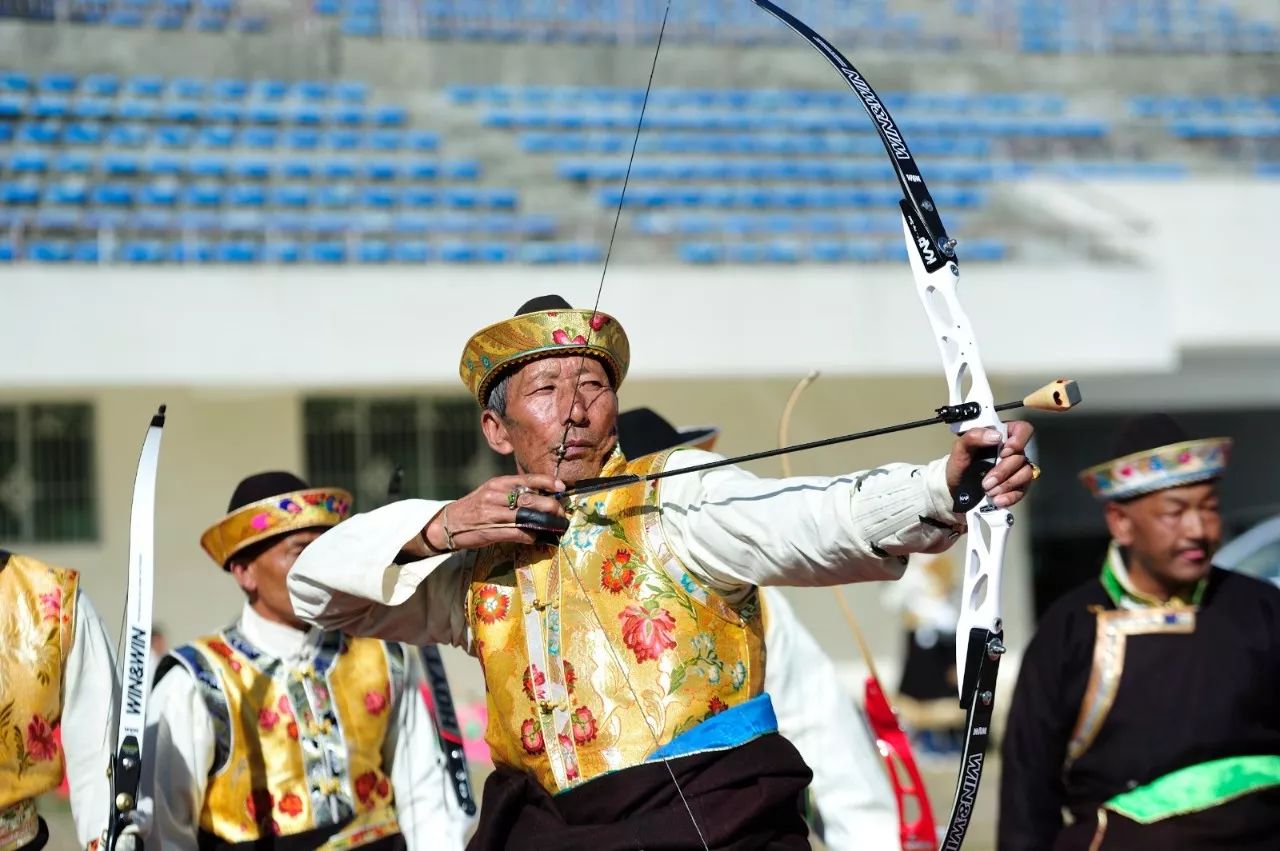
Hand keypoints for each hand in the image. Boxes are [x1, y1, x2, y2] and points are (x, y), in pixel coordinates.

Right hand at [420, 474, 566, 550]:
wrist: (447, 523)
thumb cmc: (474, 507)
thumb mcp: (492, 492)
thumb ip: (512, 492)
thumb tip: (541, 495)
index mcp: (498, 483)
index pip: (527, 479)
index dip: (547, 482)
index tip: (561, 487)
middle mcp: (496, 495)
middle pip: (530, 499)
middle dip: (550, 506)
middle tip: (561, 512)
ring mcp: (492, 514)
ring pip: (526, 516)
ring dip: (544, 522)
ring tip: (556, 526)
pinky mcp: (490, 531)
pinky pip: (517, 533)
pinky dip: (530, 536)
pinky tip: (536, 537)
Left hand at [945, 420, 1034, 509]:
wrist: (955, 490)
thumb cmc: (960, 465)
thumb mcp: (960, 449)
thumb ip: (973, 437)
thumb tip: (995, 436)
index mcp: (1000, 436)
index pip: (1022, 429)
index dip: (1019, 439)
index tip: (1004, 451)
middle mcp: (1012, 452)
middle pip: (1021, 456)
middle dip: (1003, 471)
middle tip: (986, 482)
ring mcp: (1016, 470)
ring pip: (1025, 474)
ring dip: (1007, 484)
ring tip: (989, 491)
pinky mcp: (1017, 487)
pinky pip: (1022, 491)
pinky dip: (1010, 497)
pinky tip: (998, 500)